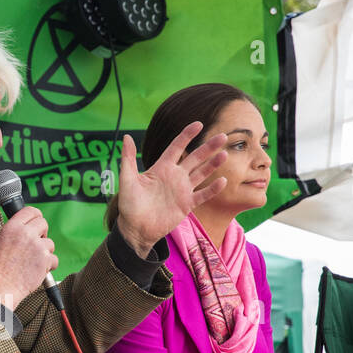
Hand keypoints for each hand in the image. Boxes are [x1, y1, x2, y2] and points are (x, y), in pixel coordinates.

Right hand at [0, 206, 57, 310]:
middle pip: (43, 223)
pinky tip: (38, 270)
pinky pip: (54, 258)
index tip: (36, 223)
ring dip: (45, 251)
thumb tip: (25, 227)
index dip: (36, 216)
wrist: (1, 286)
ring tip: (33, 262)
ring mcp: (37, 246)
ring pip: (50, 242)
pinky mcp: (45, 259)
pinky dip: (48, 265)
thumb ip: (14, 232)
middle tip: (36, 244)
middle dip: (42, 233)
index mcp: (12, 227)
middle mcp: (25, 233)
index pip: (31, 211)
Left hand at [114, 127, 228, 257]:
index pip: (177, 147)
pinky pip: (203, 195)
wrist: (135, 229)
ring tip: (225, 154)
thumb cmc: (129, 205)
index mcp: (162, 168)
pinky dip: (213, 189)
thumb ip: (128, 158)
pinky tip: (222, 180)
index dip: (187, 135)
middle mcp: (175, 176)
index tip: (198, 124)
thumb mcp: (127, 180)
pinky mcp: (186, 205)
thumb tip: (127, 136)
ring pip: (202, 174)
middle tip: (223, 136)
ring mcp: (182, 190)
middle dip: (208, 147)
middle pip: (195, 158)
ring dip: (213, 164)